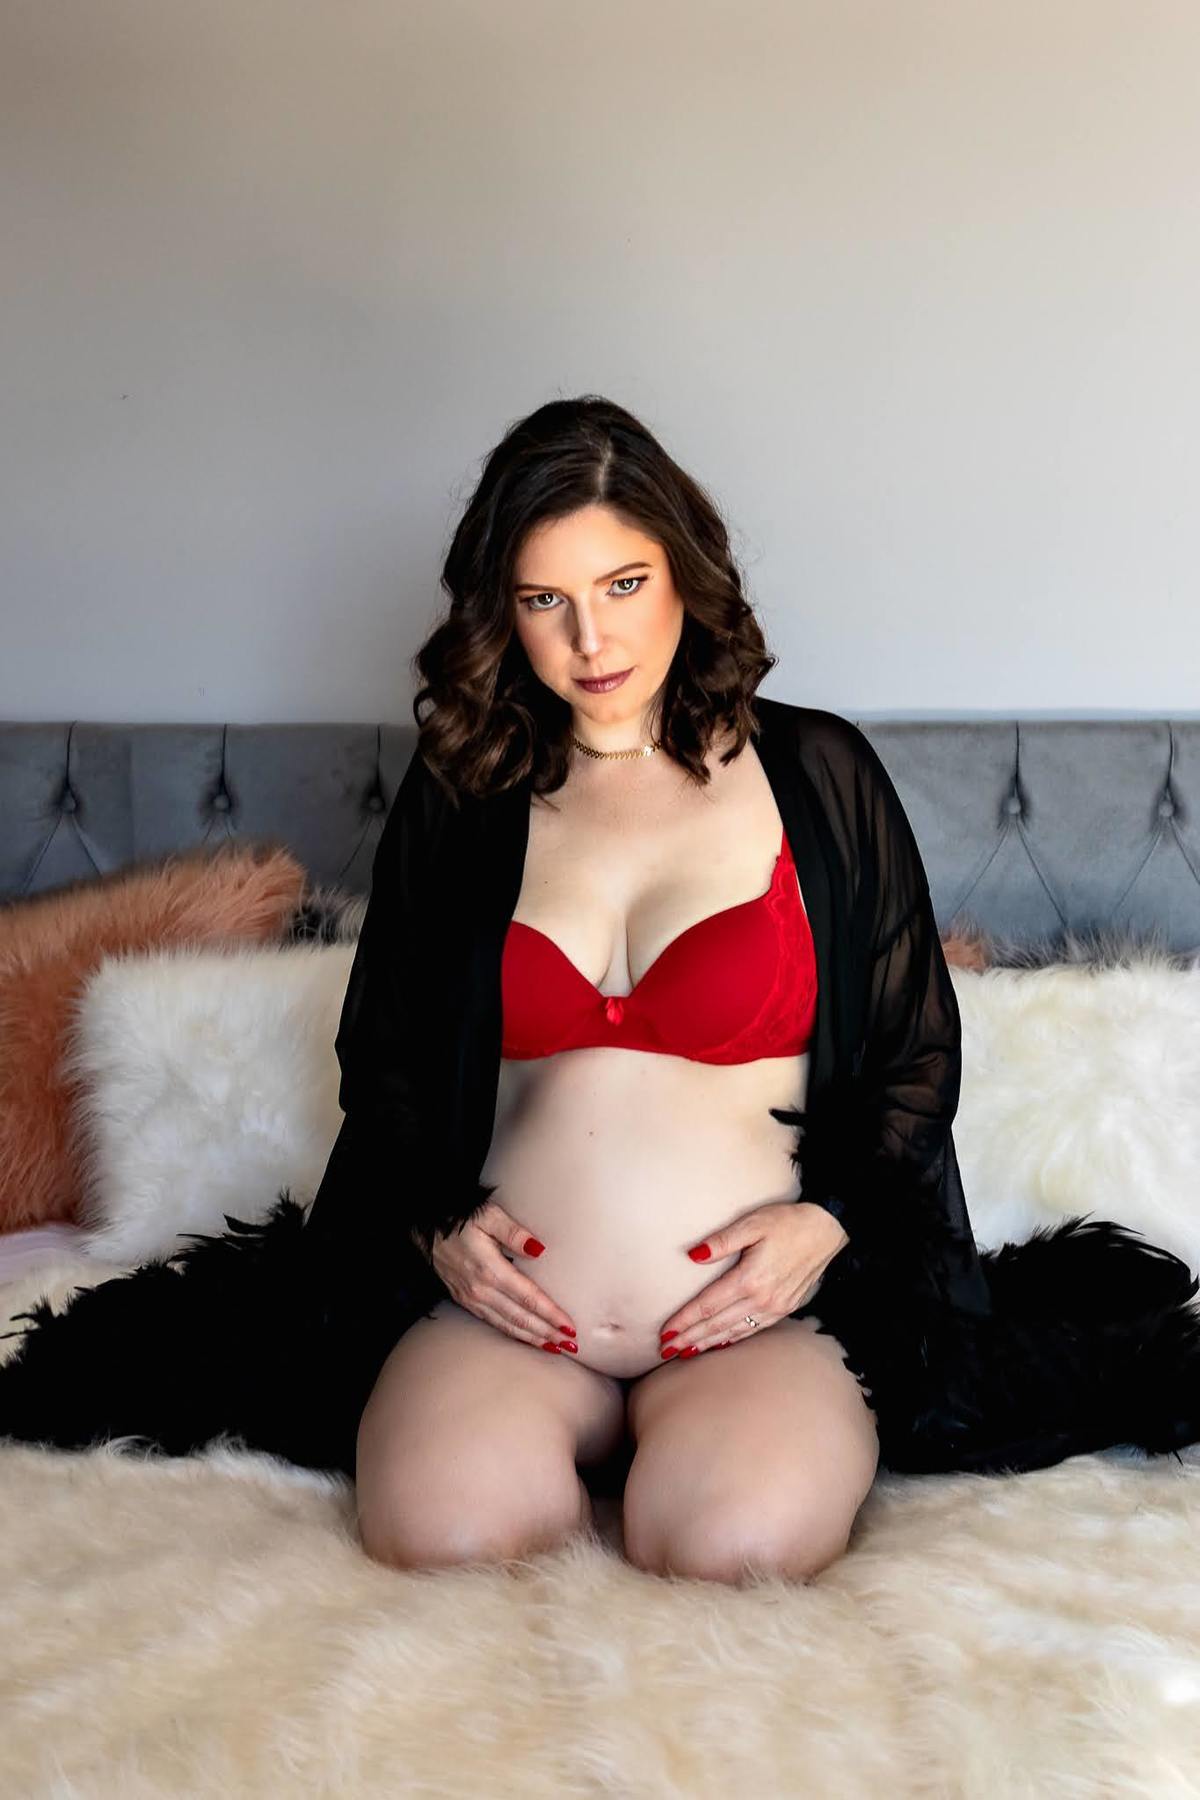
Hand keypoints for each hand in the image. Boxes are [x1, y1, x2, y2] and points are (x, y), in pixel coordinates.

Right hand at [421, 1200, 578, 1354]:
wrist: (424, 1227)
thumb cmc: (459, 1217)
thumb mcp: (487, 1214)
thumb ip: (514, 1232)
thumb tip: (539, 1249)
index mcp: (490, 1270)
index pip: (528, 1299)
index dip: (551, 1314)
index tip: (570, 1326)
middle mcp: (481, 1290)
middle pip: (520, 1318)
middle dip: (547, 1333)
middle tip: (571, 1345)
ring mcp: (471, 1298)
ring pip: (507, 1325)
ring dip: (532, 1338)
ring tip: (554, 1347)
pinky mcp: (464, 1300)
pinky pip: (493, 1323)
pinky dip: (512, 1333)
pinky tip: (525, 1337)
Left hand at [658, 1202, 849, 1358]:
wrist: (827, 1229)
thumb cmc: (787, 1222)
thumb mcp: (752, 1223)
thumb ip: (721, 1241)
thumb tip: (693, 1255)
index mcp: (750, 1278)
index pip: (708, 1306)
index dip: (684, 1320)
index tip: (665, 1333)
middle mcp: (762, 1299)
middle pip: (717, 1324)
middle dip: (689, 1338)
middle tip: (666, 1350)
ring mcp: (776, 1307)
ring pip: (734, 1332)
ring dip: (708, 1343)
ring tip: (686, 1352)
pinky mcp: (785, 1308)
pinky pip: (753, 1330)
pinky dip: (733, 1339)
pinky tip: (720, 1343)